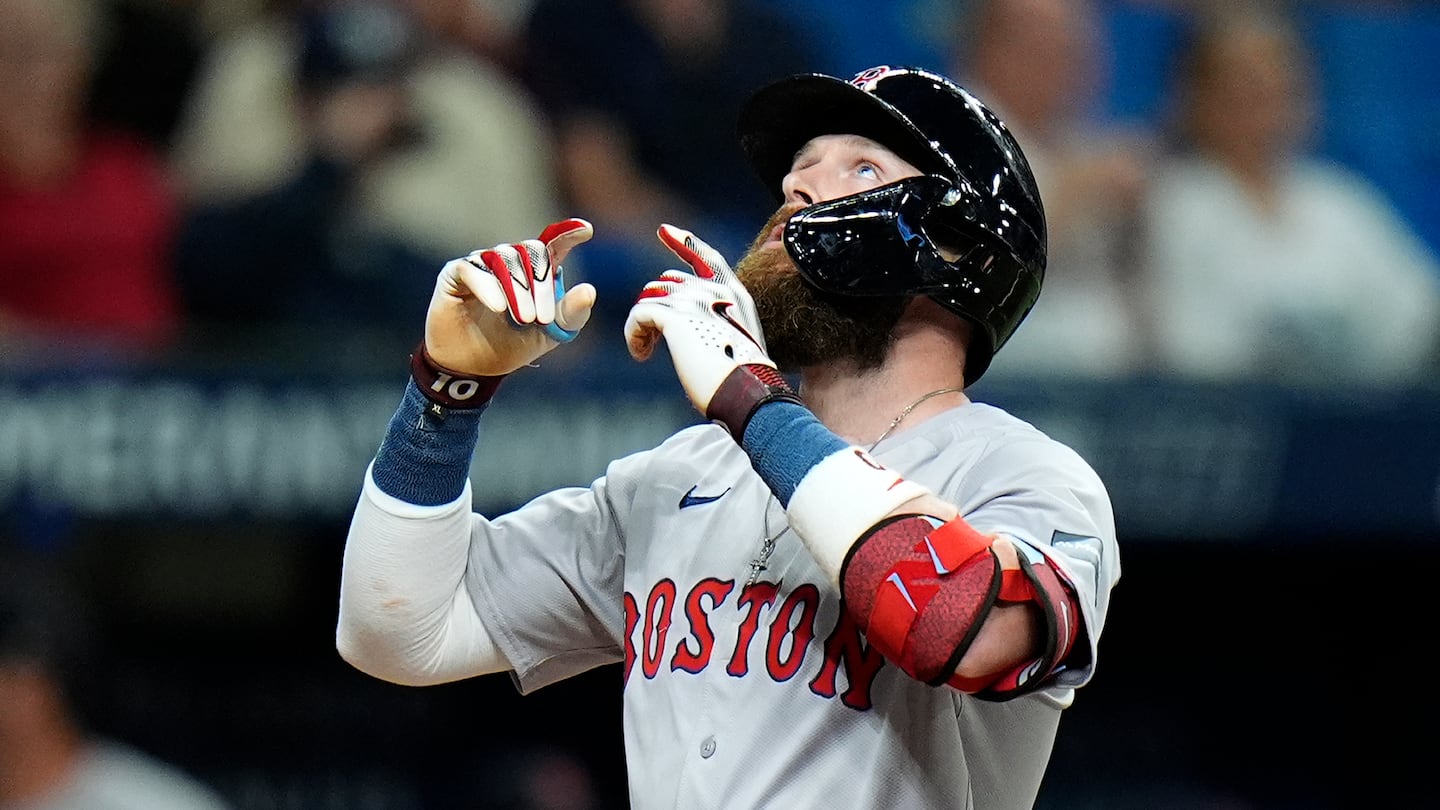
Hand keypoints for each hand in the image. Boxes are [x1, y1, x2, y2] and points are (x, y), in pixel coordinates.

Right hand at [425, 219, 595, 374]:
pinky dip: (488, 287)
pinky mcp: (454, 273)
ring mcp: (481, 264)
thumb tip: (590, 290)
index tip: (587, 230)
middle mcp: (509, 261)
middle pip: (532, 250)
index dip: (569, 233)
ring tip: (524, 319)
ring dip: (518, 289)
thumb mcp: (549, 333)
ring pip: (504, 258)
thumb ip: (571, 313)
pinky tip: (498, 308)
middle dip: (541, 283)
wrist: (474, 368)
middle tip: (541, 319)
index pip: (554, 243)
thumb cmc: (512, 346)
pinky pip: (472, 268)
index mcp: (535, 271)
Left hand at [625, 225, 772, 414]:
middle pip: (668, 282)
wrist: (749, 394)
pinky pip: (639, 314)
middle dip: (656, 307)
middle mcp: (716, 290)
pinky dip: (634, 335)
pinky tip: (641, 354)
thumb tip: (688, 329)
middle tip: (653, 340)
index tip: (664, 231)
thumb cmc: (744, 381)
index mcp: (734, 294)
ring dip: (643, 324)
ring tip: (646, 349)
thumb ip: (718, 324)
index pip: (707, 257)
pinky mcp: (675, 316)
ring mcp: (696, 299)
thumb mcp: (736, 342)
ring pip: (650, 297)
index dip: (685, 242)